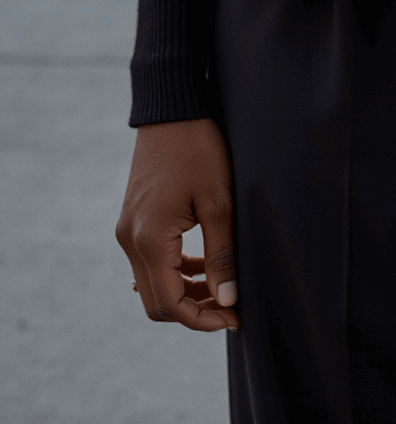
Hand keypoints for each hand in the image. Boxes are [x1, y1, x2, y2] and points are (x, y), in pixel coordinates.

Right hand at [116, 117, 239, 330]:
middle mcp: (129, 241)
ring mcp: (127, 231)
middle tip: (230, 308)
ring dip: (185, 293)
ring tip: (222, 288)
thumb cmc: (198, 148)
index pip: (170, 305)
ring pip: (152, 284)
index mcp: (150, 240)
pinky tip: (202, 264)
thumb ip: (221, 255)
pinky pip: (150, 262)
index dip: (202, 320)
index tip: (234, 318)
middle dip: (194, 312)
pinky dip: (174, 271)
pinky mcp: (132, 221)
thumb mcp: (218, 201)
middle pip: (156, 302)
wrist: (171, 109)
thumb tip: (228, 301)